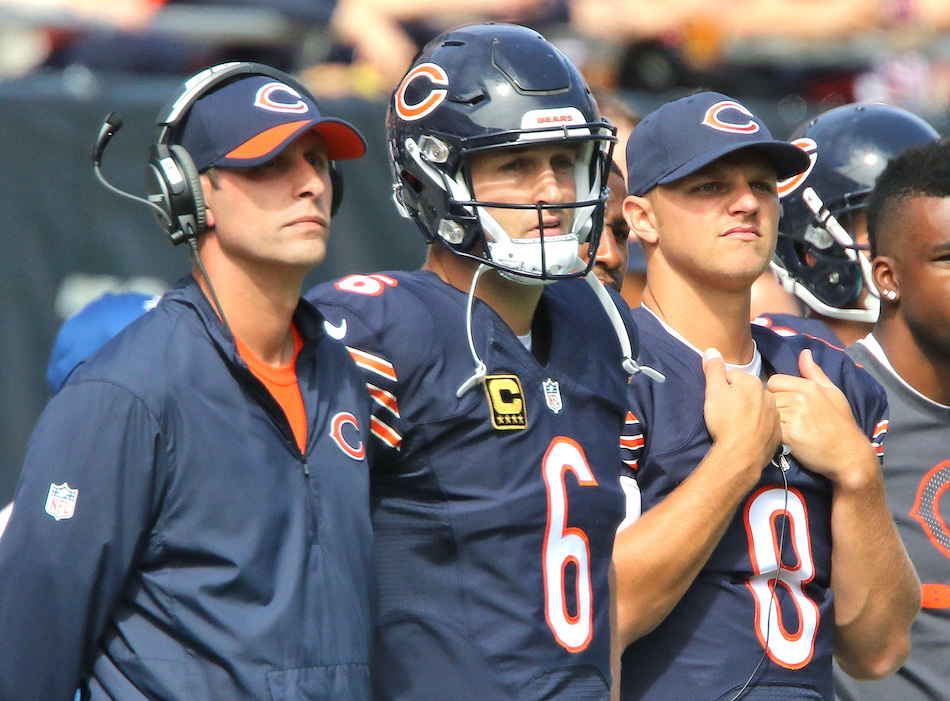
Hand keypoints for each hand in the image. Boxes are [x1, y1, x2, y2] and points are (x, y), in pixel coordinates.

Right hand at [702, 348, 781, 478]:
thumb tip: (712, 349)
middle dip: (737, 399)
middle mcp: (768, 395)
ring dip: (748, 413)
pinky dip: (757, 427)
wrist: (740, 454)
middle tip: (726, 414)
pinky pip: (765, 425)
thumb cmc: (725, 421)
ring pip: (758, 408)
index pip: (733, 378)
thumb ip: (713, 369)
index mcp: (752, 382)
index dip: (722, 389)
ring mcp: (774, 415)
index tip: (717, 402)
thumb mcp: (713, 392)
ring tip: (736, 426)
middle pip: (747, 392)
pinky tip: (747, 435)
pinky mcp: (777, 433)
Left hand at [767, 349, 876, 487]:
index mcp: (809, 386)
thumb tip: (805, 352)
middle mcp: (800, 398)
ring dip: (772, 422)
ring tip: (786, 430)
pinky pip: (769, 427)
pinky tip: (784, 439)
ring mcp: (795, 415)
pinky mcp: (789, 434)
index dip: (777, 393)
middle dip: (773, 408)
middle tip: (786, 421)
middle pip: (768, 396)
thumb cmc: (841, 424)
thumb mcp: (833, 394)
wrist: (849, 455)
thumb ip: (814, 373)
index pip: (774, 381)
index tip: (787, 406)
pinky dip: (773, 434)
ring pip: (767, 412)